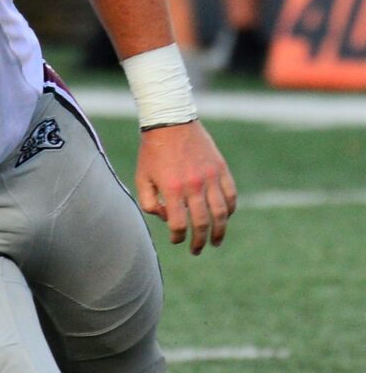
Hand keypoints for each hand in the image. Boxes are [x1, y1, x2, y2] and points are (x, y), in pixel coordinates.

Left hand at [136, 120, 235, 253]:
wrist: (170, 122)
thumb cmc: (152, 152)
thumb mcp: (141, 177)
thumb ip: (149, 202)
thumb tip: (166, 218)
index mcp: (172, 189)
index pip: (179, 224)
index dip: (178, 237)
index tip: (176, 240)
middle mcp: (193, 185)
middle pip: (201, 223)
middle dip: (199, 241)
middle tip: (196, 250)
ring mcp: (210, 177)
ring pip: (221, 213)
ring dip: (220, 231)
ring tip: (216, 242)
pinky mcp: (221, 169)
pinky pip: (231, 195)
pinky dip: (229, 209)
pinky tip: (224, 217)